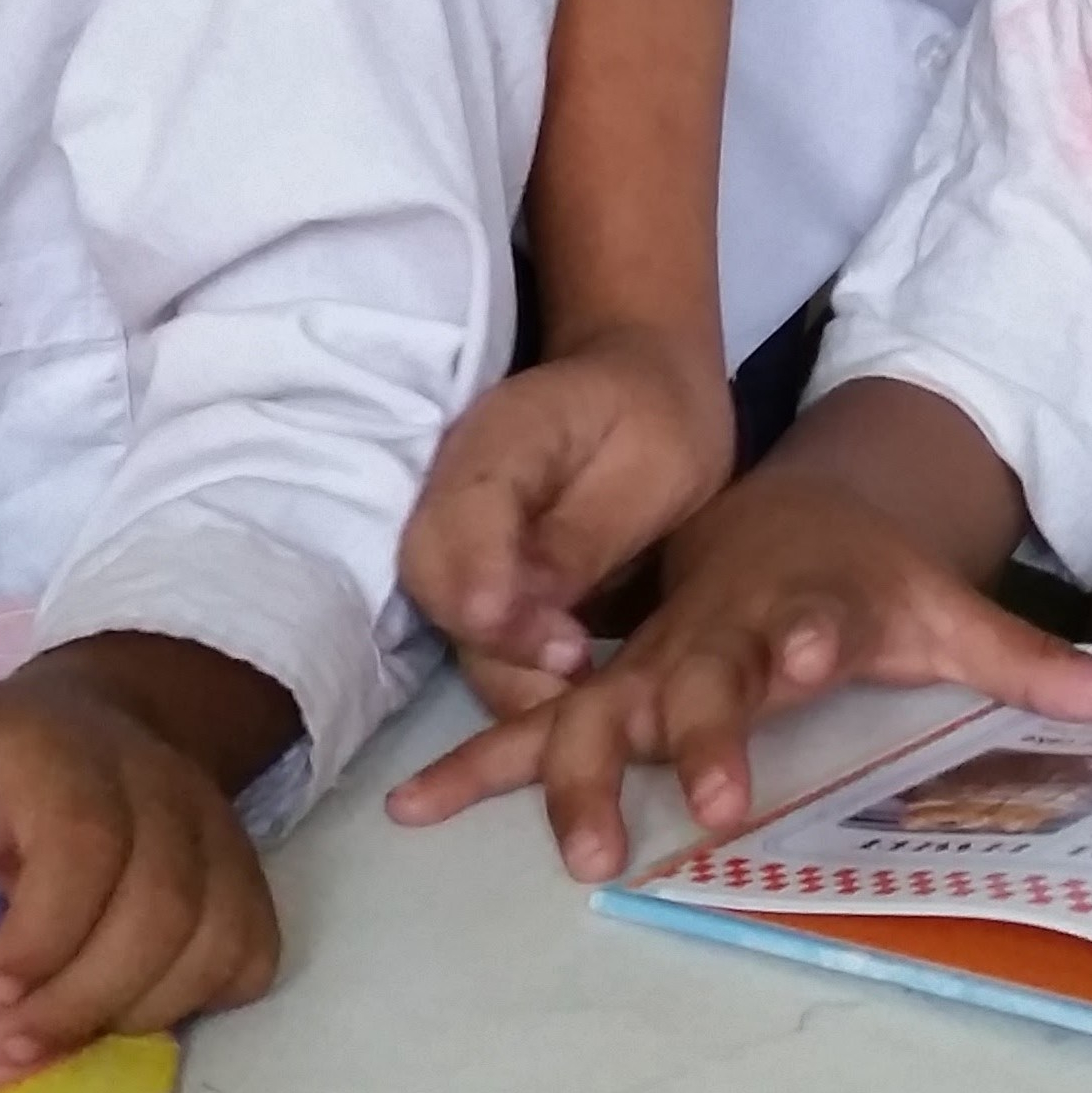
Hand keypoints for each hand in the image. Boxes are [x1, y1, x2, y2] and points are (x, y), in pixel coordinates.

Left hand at [0, 671, 280, 1055]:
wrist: (92, 721)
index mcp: (70, 753)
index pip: (88, 842)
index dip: (46, 933)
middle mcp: (163, 782)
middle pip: (163, 901)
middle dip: (85, 995)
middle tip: (15, 1037)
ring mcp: (216, 826)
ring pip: (217, 934)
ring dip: (137, 1010)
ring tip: (66, 1030)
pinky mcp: (246, 870)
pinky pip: (251, 951)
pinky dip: (198, 998)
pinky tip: (131, 1003)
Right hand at [387, 465, 1091, 879]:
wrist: (784, 518)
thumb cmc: (869, 583)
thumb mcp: (949, 610)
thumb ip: (1027, 658)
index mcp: (800, 603)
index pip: (802, 623)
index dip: (804, 639)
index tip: (809, 655)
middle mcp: (716, 629)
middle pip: (700, 677)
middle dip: (703, 729)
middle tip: (714, 797)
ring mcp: (652, 658)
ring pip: (604, 709)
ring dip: (582, 771)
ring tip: (572, 844)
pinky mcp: (606, 686)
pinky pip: (533, 724)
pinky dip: (478, 763)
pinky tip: (415, 809)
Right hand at [403, 323, 736, 688]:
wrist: (640, 391)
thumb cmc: (656, 419)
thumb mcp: (652, 461)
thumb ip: (585, 535)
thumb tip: (535, 608)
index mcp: (499, 438)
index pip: (463, 519)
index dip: (492, 589)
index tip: (560, 644)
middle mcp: (453, 490)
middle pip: (435, 582)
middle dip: (497, 644)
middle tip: (578, 674)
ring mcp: (456, 536)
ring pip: (449, 621)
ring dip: (506, 672)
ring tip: (581, 698)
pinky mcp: (473, 578)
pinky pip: (473, 634)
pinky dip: (513, 673)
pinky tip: (566, 700)